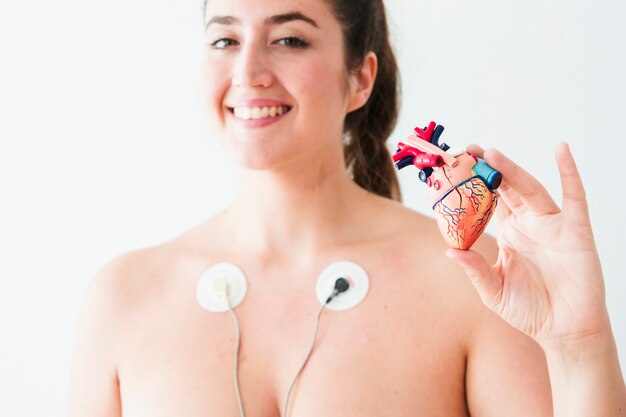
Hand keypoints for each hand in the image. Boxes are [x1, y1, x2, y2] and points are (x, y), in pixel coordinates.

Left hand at [446, 142, 609, 347]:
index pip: (488, 203)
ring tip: (490, 153)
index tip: (453, 169)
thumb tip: (449, 251)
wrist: (564, 332)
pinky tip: (562, 151)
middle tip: (468, 150)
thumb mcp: (493, 291)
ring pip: (530, 190)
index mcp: (509, 234)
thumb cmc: (528, 311)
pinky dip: (570, 173)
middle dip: (488, 169)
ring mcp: (552, 226)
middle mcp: (529, 225)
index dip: (473, 186)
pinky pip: (575, 198)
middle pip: (506, 189)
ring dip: (512, 170)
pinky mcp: (575, 231)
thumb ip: (475, 270)